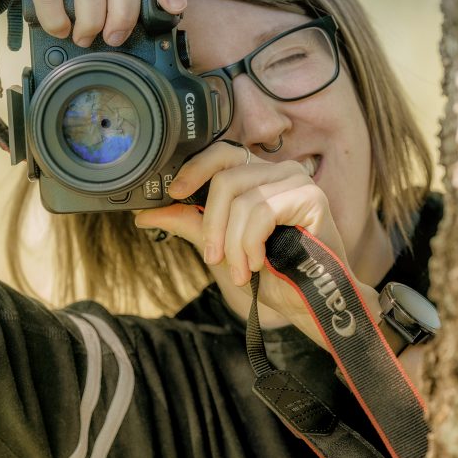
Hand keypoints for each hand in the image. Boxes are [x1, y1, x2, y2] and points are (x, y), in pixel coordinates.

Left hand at [134, 141, 356, 324]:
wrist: (308, 303)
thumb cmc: (272, 274)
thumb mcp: (222, 246)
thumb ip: (190, 223)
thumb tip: (146, 213)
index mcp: (258, 176)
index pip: (221, 154)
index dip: (194, 169)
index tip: (173, 193)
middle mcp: (279, 171)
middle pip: (225, 178)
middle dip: (212, 224)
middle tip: (213, 257)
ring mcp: (297, 181)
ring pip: (241, 200)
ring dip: (234, 244)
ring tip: (240, 271)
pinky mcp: (310, 197)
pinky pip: (261, 212)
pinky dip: (251, 243)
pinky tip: (257, 263)